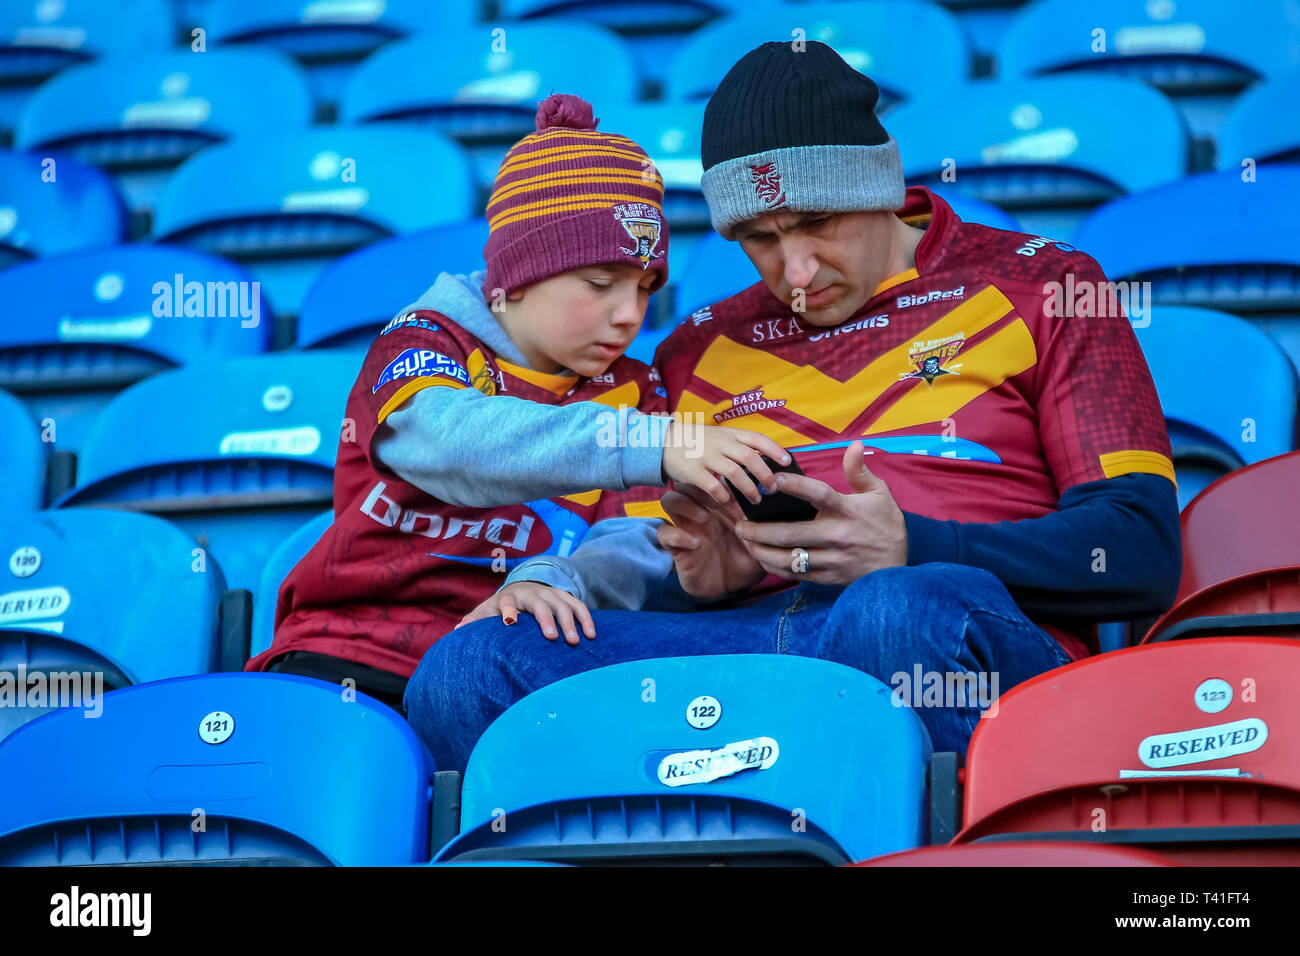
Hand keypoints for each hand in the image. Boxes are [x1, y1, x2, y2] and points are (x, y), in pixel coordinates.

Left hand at [455, 581, 594, 645]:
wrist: (524, 586)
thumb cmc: (502, 606)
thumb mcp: (488, 611)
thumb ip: (475, 621)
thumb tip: (456, 632)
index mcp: (510, 597)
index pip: (508, 601)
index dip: (509, 610)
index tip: (510, 623)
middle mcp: (532, 592)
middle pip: (541, 604)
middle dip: (548, 620)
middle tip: (554, 638)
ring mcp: (551, 593)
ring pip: (563, 604)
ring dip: (571, 622)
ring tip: (577, 641)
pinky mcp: (565, 597)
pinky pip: (579, 605)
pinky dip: (586, 618)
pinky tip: (592, 635)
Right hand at [657, 486, 764, 599]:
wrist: (734, 589)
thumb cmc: (749, 560)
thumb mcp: (762, 539)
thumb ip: (768, 521)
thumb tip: (781, 500)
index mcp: (721, 505)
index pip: (712, 478)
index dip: (721, 477)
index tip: (738, 488)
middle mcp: (701, 512)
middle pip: (688, 482)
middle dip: (701, 487)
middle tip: (720, 501)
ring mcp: (687, 527)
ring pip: (670, 500)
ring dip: (686, 505)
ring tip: (705, 517)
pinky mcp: (676, 547)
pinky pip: (664, 533)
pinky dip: (676, 534)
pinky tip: (695, 543)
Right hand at [662, 421, 789, 506]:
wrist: (663, 442)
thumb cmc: (695, 443)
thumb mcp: (718, 436)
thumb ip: (737, 446)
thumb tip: (763, 460)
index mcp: (728, 434)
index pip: (756, 438)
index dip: (774, 449)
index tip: (787, 461)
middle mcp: (720, 443)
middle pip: (750, 457)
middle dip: (765, 475)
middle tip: (772, 489)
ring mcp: (706, 456)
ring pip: (735, 473)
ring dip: (748, 488)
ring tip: (755, 500)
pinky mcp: (692, 471)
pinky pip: (712, 486)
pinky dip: (723, 496)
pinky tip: (726, 502)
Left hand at [733, 441, 907, 585]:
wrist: (897, 569)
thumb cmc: (886, 526)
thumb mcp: (879, 494)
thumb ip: (859, 471)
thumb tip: (853, 445)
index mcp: (847, 511)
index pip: (818, 494)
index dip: (795, 486)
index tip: (772, 479)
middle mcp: (837, 536)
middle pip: (791, 533)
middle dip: (760, 529)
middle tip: (739, 523)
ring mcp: (831, 559)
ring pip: (789, 557)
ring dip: (762, 550)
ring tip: (745, 541)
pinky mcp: (828, 578)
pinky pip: (795, 574)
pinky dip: (775, 566)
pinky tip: (761, 557)